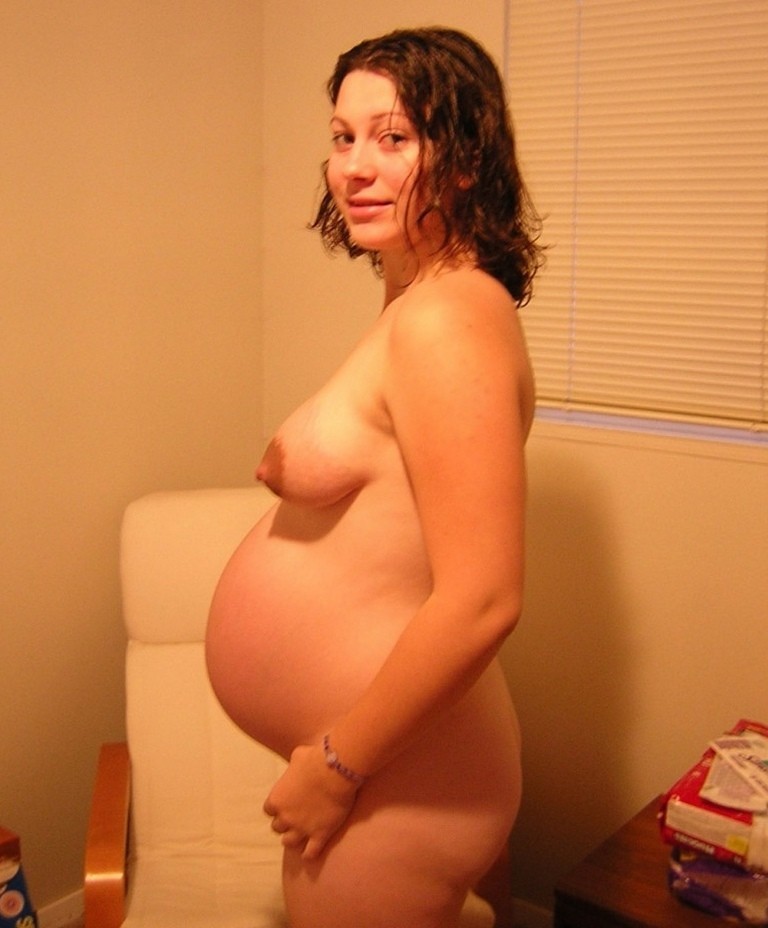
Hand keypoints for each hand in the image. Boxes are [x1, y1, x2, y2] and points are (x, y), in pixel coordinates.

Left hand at [263, 742, 359, 858]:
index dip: (278, 807)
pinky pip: (310, 853)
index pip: (269, 810)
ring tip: (299, 837)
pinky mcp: (319, 835)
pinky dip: (309, 854)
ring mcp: (302, 828)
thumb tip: (298, 762)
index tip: (286, 804)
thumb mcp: (298, 756)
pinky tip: (311, 853)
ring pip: (289, 842)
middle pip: (278, 827)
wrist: (335, 771)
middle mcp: (286, 817)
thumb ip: (294, 765)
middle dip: (285, 822)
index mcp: (277, 798)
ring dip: (293, 839)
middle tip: (294, 818)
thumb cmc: (315, 759)